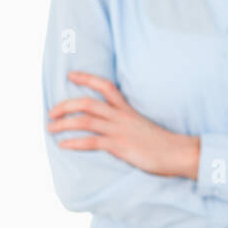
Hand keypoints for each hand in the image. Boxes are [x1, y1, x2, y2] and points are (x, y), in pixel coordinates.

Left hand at [48, 71, 196, 177]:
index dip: (87, 78)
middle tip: (51, 112)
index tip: (70, 75)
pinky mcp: (119, 146)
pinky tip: (63, 145)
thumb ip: (126, 122)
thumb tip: (111, 126)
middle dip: (65, 105)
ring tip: (51, 128)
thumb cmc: (160, 142)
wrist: (177, 152)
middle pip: (87, 103)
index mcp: (127, 109)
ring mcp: (119, 131)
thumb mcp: (142, 125)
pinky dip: (74, 142)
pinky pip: (91, 142)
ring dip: (64, 124)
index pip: (105, 86)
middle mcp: (121, 116)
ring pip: (85, 121)